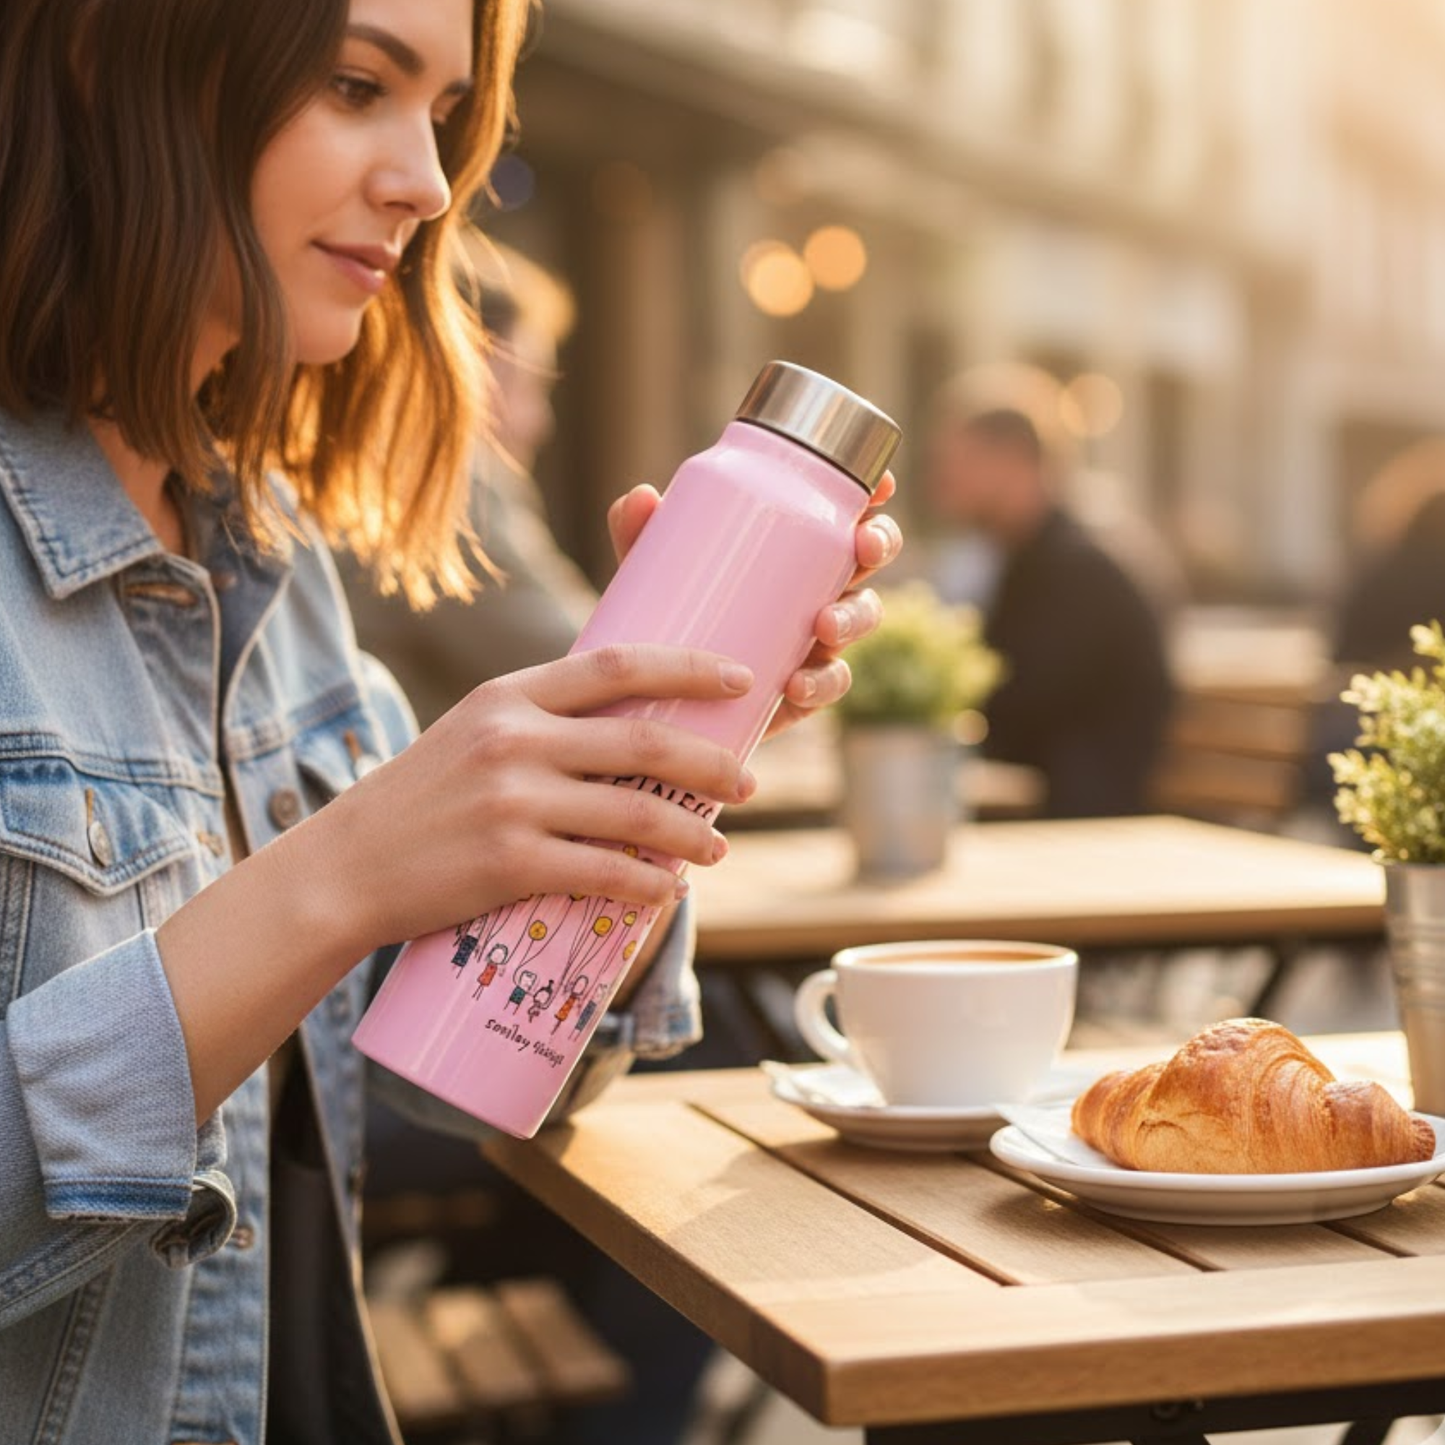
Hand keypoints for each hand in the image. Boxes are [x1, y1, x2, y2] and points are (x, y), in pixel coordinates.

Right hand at [323, 645, 756, 952]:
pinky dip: (650, 886)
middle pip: (644, 740)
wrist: (343, 869)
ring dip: (692, 833)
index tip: (740, 678)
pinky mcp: (509, 864)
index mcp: (508, 697)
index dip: (689, 668)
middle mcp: (513, 740)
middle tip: (748, 782)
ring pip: (635, 812)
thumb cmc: (417, 802)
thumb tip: (631, 736)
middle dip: (711, 763)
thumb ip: (540, 726)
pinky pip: (605, 873)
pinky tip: (670, 893)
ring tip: (717, 847)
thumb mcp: (470, 735)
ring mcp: (511, 802)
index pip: (618, 664)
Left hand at [608, 472, 902, 738]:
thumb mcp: (647, 571)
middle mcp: (813, 587)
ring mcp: (812, 641)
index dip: (874, 493)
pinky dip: (819, 684)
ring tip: (824, 626)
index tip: (881, 484)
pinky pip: (826, 685)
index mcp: (792, 546)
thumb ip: (638, 532)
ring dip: (854, 617)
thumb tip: (642, 498)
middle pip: (867, 558)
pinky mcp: (798, 691)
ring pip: (860, 619)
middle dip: (879, 545)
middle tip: (862, 548)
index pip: (842, 509)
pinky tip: (796, 683)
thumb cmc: (661, 612)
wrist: (647, 695)